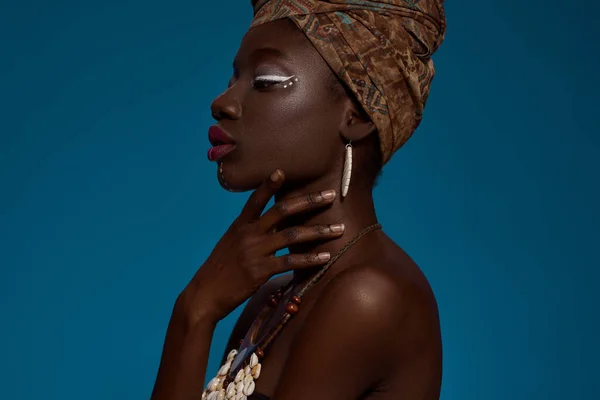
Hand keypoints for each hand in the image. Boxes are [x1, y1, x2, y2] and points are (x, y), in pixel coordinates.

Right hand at [175, 169, 343, 325]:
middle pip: (282, 211)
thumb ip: (249, 233)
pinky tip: (325, 257)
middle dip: (309, 202)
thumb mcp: (230, 244)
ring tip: (338, 229)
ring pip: (292, 235)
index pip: (255, 200)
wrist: (204, 294)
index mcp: (239, 226)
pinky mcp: (260, 271)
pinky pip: (290, 262)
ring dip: (318, 231)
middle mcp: (248, 234)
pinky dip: (310, 259)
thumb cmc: (220, 270)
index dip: (268, 185)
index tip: (282, 171)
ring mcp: (254, 252)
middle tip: (330, 195)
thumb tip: (270, 226)